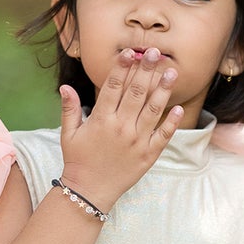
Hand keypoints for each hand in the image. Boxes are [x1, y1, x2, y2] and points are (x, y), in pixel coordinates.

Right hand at [58, 48, 183, 208]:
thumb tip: (65, 87)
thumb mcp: (69, 134)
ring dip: (163, 90)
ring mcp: (137, 141)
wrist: (89, 192)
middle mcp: (121, 128)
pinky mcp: (149, 155)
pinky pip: (163, 136)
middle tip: (155, 52)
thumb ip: (69, 109)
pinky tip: (178, 107)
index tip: (130, 51)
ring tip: (172, 71)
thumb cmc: (78, 160)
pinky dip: (171, 122)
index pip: (113, 87)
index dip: (122, 68)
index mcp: (101, 120)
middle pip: (136, 93)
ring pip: (153, 110)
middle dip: (146, 71)